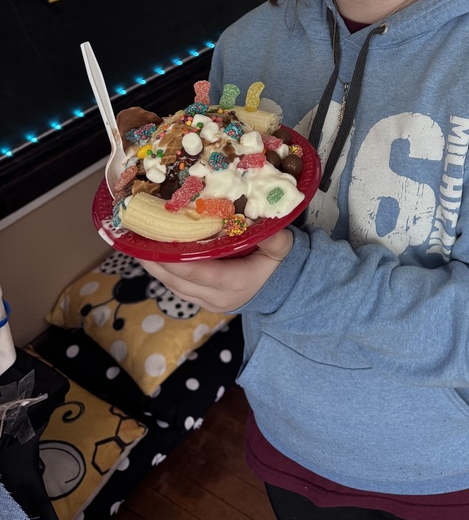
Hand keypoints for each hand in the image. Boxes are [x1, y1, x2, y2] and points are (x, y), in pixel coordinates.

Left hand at [138, 228, 293, 313]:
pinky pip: (178, 288)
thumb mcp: (282, 247)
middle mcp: (216, 296)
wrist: (283, 291)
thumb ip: (273, 236)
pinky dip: (164, 272)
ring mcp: (208, 302)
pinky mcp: (203, 301)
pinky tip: (153, 256)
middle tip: (134, 240)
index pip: (197, 272)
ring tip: (137, 245)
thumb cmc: (278, 264)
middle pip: (177, 280)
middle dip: (154, 261)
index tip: (152, 244)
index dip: (172, 259)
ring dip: (155, 267)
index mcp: (234, 282)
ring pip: (173, 286)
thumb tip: (261, 217)